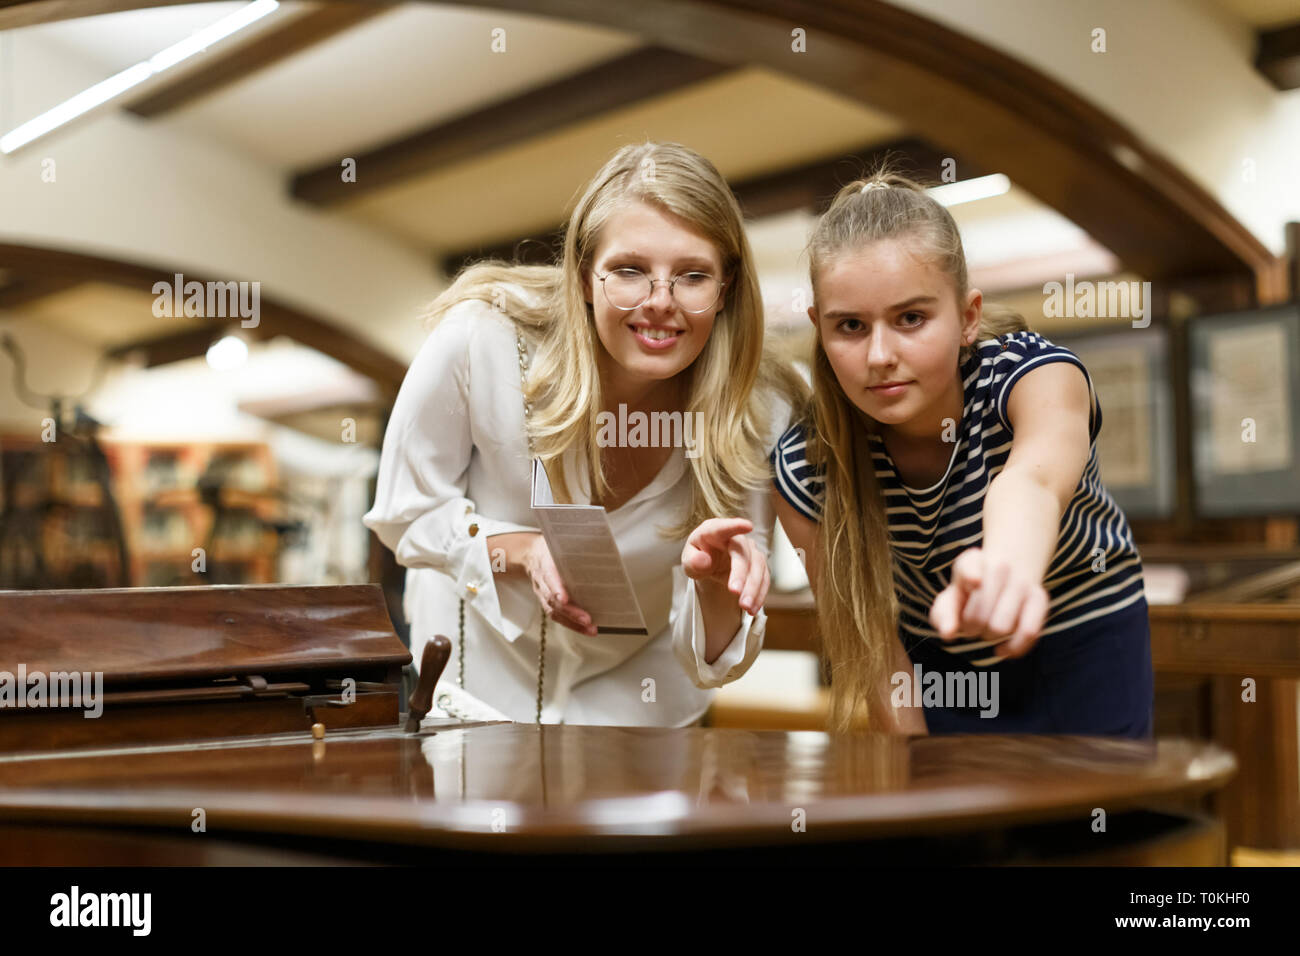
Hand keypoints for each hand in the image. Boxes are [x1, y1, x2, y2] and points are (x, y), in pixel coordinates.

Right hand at [521, 534, 595, 635]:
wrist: (530, 553)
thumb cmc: (551, 547)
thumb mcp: (559, 542)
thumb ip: (574, 547)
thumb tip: (599, 552)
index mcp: (544, 563)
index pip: (549, 577)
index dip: (556, 589)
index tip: (564, 598)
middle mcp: (541, 581)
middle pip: (553, 599)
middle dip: (571, 612)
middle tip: (587, 620)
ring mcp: (542, 593)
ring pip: (554, 611)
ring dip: (573, 623)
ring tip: (591, 629)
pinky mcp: (546, 602)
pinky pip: (557, 616)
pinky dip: (572, 624)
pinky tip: (586, 629)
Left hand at [681, 518, 767, 615]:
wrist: (709, 562)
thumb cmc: (698, 557)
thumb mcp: (689, 561)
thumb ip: (693, 561)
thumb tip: (704, 560)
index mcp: (714, 531)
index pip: (724, 527)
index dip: (735, 525)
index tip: (748, 526)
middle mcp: (735, 538)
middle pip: (743, 553)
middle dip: (741, 574)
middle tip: (735, 592)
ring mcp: (750, 550)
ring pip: (758, 566)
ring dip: (753, 588)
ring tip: (746, 607)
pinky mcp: (758, 565)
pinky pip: (763, 579)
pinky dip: (759, 594)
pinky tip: (753, 608)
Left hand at [928, 547, 1049, 658]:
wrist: (1004, 578)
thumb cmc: (968, 596)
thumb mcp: (949, 599)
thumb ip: (943, 615)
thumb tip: (949, 633)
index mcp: (971, 561)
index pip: (970, 568)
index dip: (972, 576)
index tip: (975, 583)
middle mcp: (1000, 566)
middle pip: (979, 615)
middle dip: (970, 627)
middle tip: (970, 623)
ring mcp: (1022, 582)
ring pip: (1001, 627)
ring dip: (989, 636)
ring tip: (986, 627)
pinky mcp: (1040, 599)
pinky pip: (1029, 632)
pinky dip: (1013, 647)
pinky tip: (1001, 649)